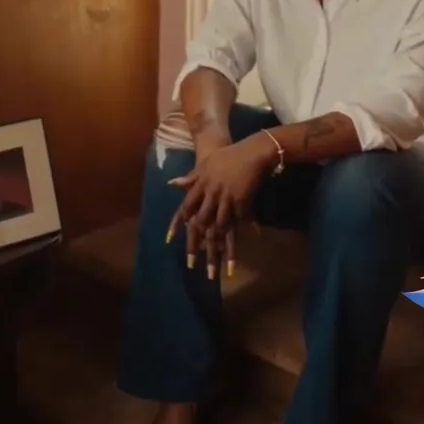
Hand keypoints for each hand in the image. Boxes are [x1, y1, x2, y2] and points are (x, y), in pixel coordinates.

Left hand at [166, 137, 273, 277]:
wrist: (254, 152)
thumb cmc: (229, 156)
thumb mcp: (207, 164)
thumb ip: (191, 177)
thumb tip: (172, 184)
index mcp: (201, 184)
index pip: (184, 208)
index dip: (176, 225)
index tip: (169, 241)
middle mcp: (211, 194)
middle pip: (200, 224)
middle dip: (195, 246)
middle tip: (191, 265)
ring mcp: (227, 200)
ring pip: (218, 230)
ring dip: (216, 252)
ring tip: (214, 271)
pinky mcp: (242, 204)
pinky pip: (237, 227)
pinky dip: (234, 242)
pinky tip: (233, 259)